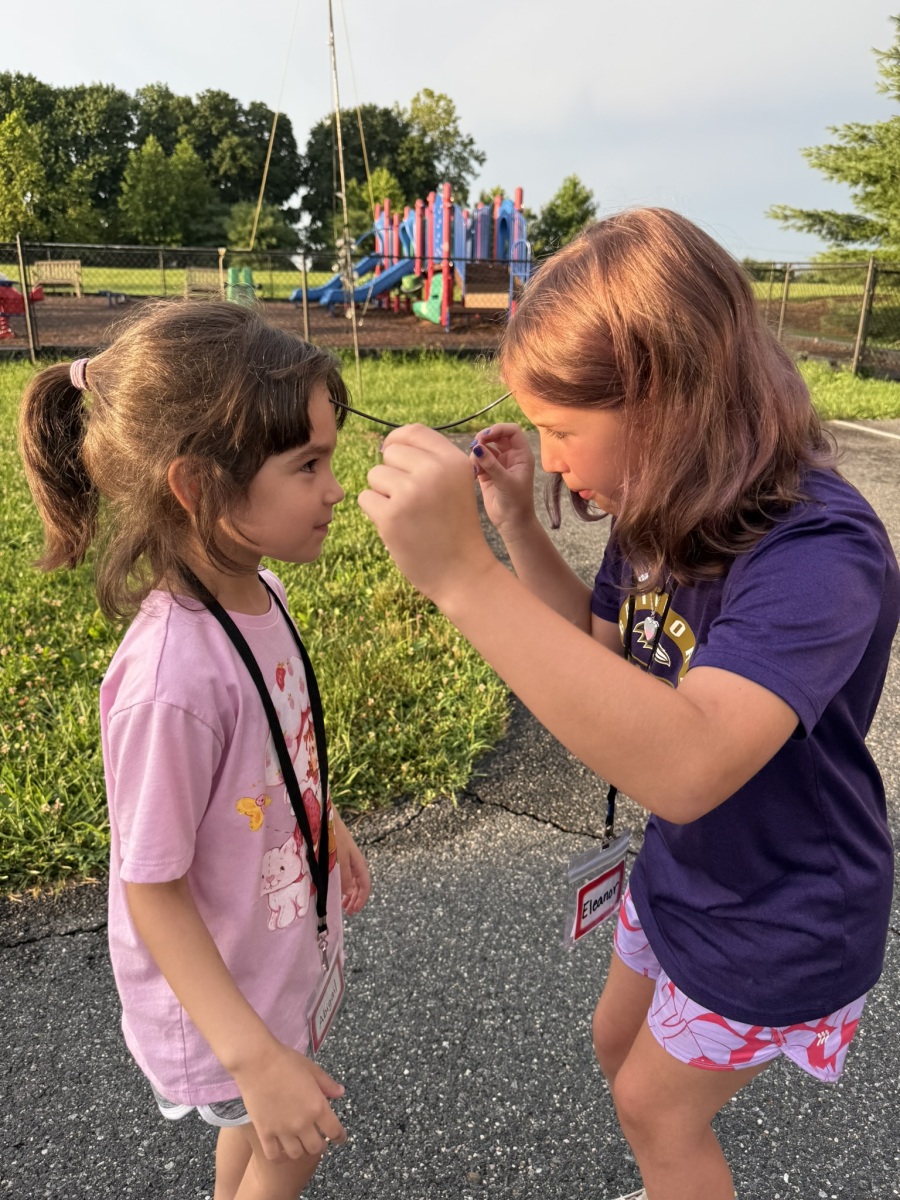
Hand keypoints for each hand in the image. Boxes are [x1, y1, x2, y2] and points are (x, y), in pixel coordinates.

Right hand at [234, 1042, 345, 1161]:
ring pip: (297, 1154)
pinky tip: (281, 1149)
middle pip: (316, 1147)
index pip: (335, 1131)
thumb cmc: (286, 1061)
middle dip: (320, 1144)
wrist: (257, 1061)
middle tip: (318, 1139)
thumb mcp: (312, 1069)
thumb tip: (341, 1093)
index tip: (340, 1138)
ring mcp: (282, 1130)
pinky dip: (280, 1156)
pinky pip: (274, 1156)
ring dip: (301, 1150)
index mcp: (317, 1106)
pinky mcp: (264, 1132)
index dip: (340, 1137)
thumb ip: (328, 1084)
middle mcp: (302, 1123)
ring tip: (300, 1143)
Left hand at [333, 814, 370, 913]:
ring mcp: (347, 858)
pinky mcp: (339, 855)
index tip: (353, 911)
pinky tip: (336, 888)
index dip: (361, 900)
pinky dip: (342, 884)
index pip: (365, 886)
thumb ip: (344, 877)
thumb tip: (349, 893)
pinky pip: (344, 874)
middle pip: (360, 884)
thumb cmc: (333, 838)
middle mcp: (355, 862)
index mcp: (358, 863)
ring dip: (349, 893)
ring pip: (352, 880)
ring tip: (342, 903)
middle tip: (347, 911)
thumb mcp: (339, 859)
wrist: (324, 818)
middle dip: (355, 899)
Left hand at [358, 424, 498, 605]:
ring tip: (406, 515)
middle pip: (391, 452)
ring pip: (375, 475)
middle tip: (408, 499)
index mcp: (454, 460)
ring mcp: (412, 493)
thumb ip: (430, 461)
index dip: (397, 441)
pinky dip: (375, 512)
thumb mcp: (456, 485)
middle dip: (391, 472)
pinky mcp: (391, 516)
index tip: (393, 457)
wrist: (463, 572)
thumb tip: (388, 445)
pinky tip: (397, 526)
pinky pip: (365, 498)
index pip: (414, 431)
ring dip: (382, 493)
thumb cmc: (453, 528)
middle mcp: (434, 471)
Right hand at [469, 424, 536, 533]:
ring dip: (478, 451)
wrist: (511, 522)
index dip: (499, 429)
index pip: (512, 431)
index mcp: (522, 455)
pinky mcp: (487, 473)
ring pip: (486, 448)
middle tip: (475, 445)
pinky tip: (474, 473)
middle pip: (497, 436)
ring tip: (475, 464)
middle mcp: (511, 457)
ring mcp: (499, 464)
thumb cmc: (516, 502)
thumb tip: (477, 447)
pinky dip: (474, 462)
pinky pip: (478, 460)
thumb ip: (491, 464)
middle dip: (485, 438)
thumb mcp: (505, 481)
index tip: (486, 435)